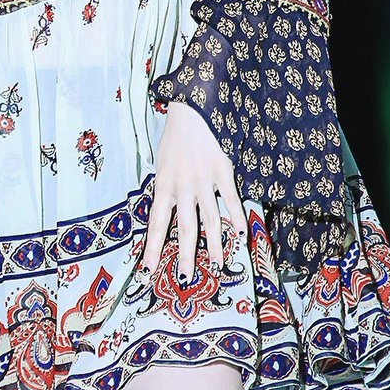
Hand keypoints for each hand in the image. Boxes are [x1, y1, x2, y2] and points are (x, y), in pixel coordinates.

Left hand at [140, 100, 246, 283]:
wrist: (191, 111)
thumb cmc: (173, 141)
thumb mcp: (160, 167)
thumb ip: (164, 192)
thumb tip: (163, 220)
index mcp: (163, 186)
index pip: (156, 223)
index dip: (152, 248)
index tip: (148, 270)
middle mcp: (182, 187)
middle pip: (185, 228)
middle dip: (185, 255)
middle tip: (186, 277)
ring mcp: (204, 180)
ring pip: (210, 219)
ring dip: (215, 245)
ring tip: (217, 265)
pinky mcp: (222, 171)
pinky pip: (230, 199)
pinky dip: (237, 217)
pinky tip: (242, 234)